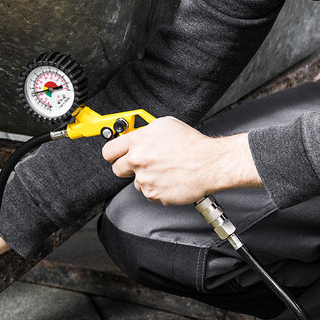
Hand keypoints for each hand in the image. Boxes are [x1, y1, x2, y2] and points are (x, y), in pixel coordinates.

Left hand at [101, 116, 261, 204]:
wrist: (210, 163)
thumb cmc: (191, 143)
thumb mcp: (164, 125)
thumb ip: (143, 131)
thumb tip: (131, 135)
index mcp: (138, 142)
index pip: (108, 151)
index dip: (112, 154)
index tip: (116, 155)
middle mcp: (138, 161)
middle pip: (117, 169)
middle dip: (127, 167)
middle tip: (141, 163)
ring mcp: (145, 179)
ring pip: (135, 182)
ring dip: (145, 178)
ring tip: (163, 170)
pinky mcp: (154, 194)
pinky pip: (149, 193)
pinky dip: (157, 188)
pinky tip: (169, 179)